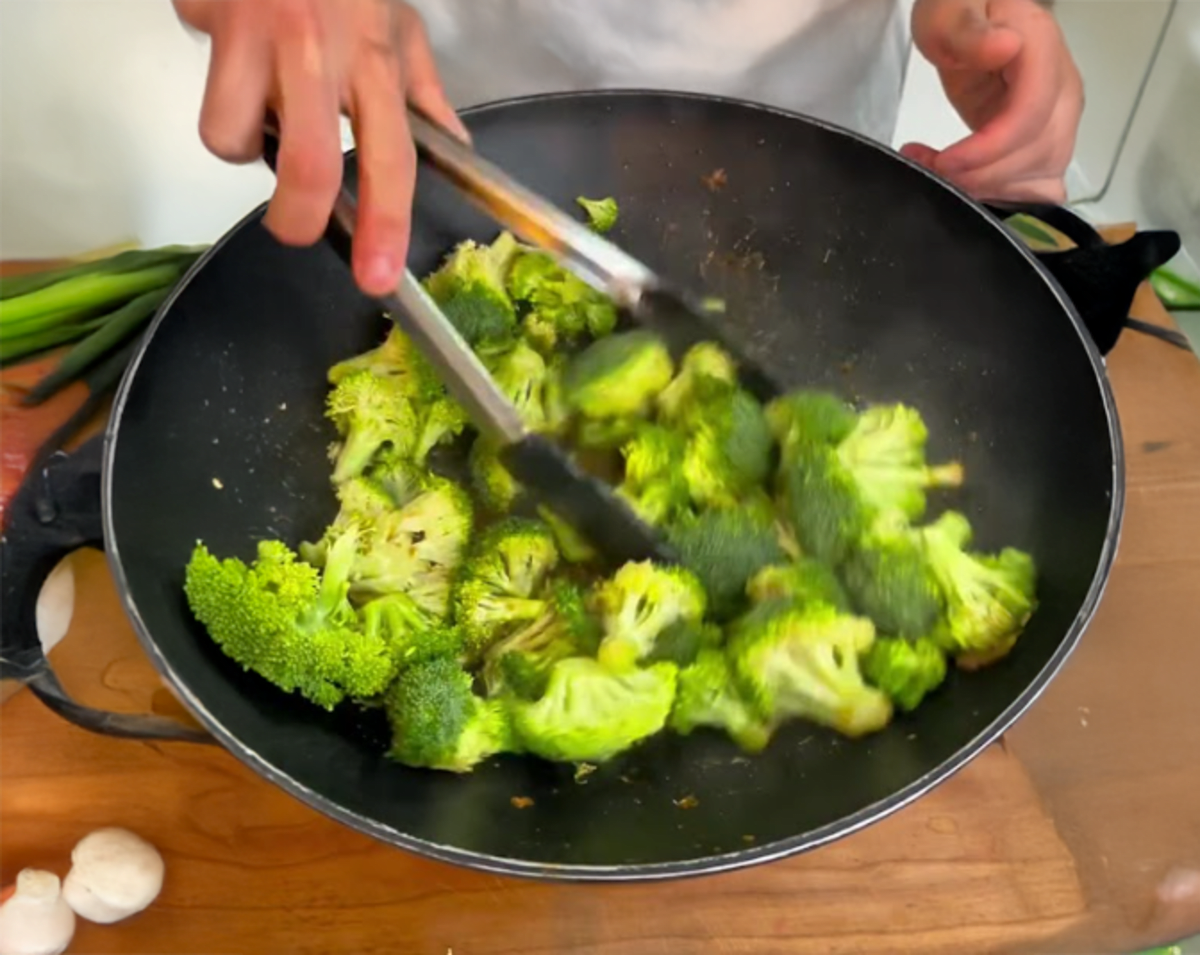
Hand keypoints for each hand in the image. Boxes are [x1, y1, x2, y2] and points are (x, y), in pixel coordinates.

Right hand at [173, 0, 466, 295]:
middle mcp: (325, 55)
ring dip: (243, 150)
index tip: (377, 276)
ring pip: (235, 140)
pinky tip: (235, 76)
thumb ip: (422, 94)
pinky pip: (209, 107)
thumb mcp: (397, 25)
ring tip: (259, 117)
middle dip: (299, 217)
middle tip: (297, 227)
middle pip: (310, 165)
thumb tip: (457, 150)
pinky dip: (221, 113)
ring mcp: (266, 40)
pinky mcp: (219, 27)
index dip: (387, 223)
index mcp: (379, 62)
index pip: (393, 156)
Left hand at [901, 0, 1083, 202]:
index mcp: (1042, 49)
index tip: (945, 160)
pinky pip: (1040, 181)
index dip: (989, 148)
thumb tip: (1005, 47)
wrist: (971, 14)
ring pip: (1041, 172)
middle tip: (934, 168)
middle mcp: (1063, 85)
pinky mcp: (1048, 136)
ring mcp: (1061, 114)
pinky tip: (971, 184)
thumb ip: (971, 31)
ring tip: (939, 170)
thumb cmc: (957, 9)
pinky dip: (1005, 193)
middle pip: (1040, 151)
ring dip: (988, 187)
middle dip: (984, 174)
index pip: (1031, 114)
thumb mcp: (949, 13)